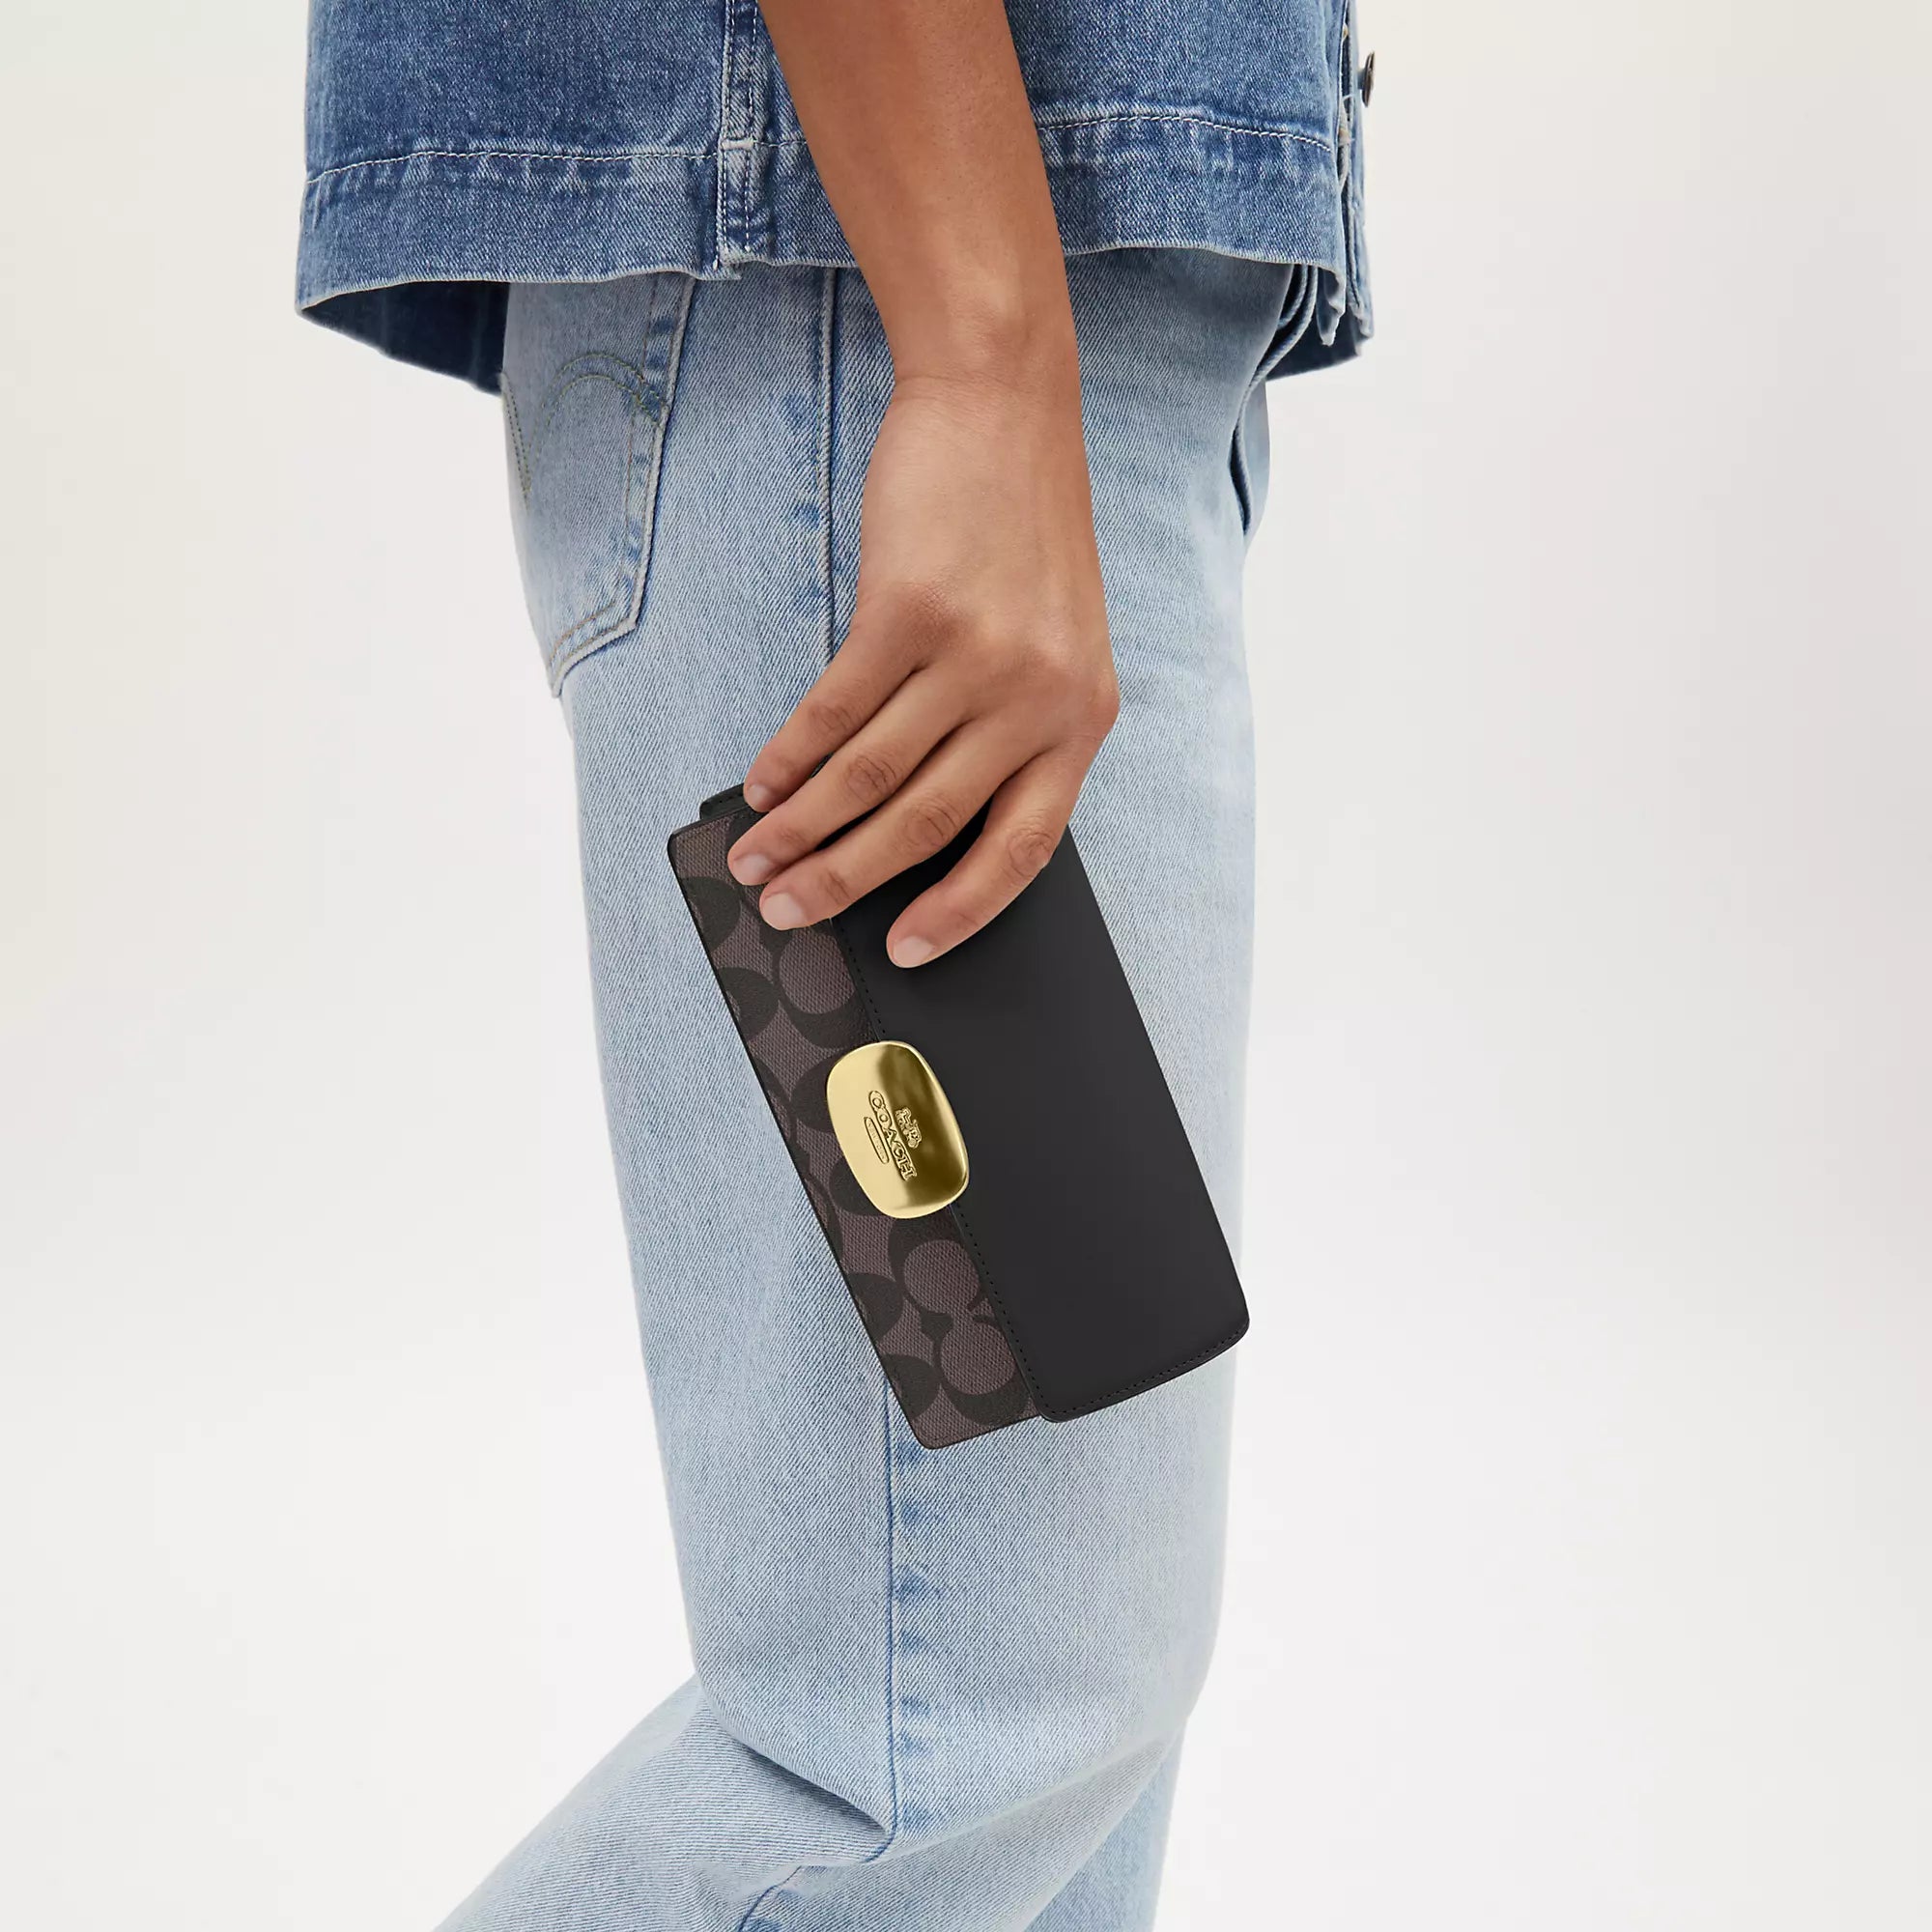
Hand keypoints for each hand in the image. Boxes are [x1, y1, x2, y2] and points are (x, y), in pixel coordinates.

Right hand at [726, 365, 1117, 965]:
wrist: (1006, 408)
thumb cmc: (1024, 532)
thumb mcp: (1055, 642)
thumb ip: (1012, 730)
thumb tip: (913, 824)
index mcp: (1080, 721)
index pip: (1021, 849)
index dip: (960, 911)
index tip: (908, 953)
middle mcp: (1035, 698)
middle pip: (928, 824)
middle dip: (849, 881)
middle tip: (790, 913)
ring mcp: (974, 655)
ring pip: (871, 777)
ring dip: (801, 829)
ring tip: (757, 861)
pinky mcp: (909, 611)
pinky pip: (834, 711)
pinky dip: (789, 757)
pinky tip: (761, 785)